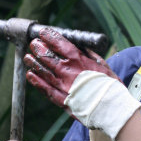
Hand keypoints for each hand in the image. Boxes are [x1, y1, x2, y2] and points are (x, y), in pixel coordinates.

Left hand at [25, 28, 140, 139]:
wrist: (111, 108)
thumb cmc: (110, 86)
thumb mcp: (103, 64)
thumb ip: (90, 55)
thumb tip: (81, 47)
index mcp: (79, 60)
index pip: (60, 44)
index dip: (49, 37)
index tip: (43, 32)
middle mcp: (68, 71)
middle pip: (48, 56)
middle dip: (39, 48)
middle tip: (33, 44)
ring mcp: (62, 86)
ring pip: (44, 71)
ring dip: (34, 63)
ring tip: (28, 57)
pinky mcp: (61, 100)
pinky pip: (45, 89)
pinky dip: (36, 81)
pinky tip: (30, 75)